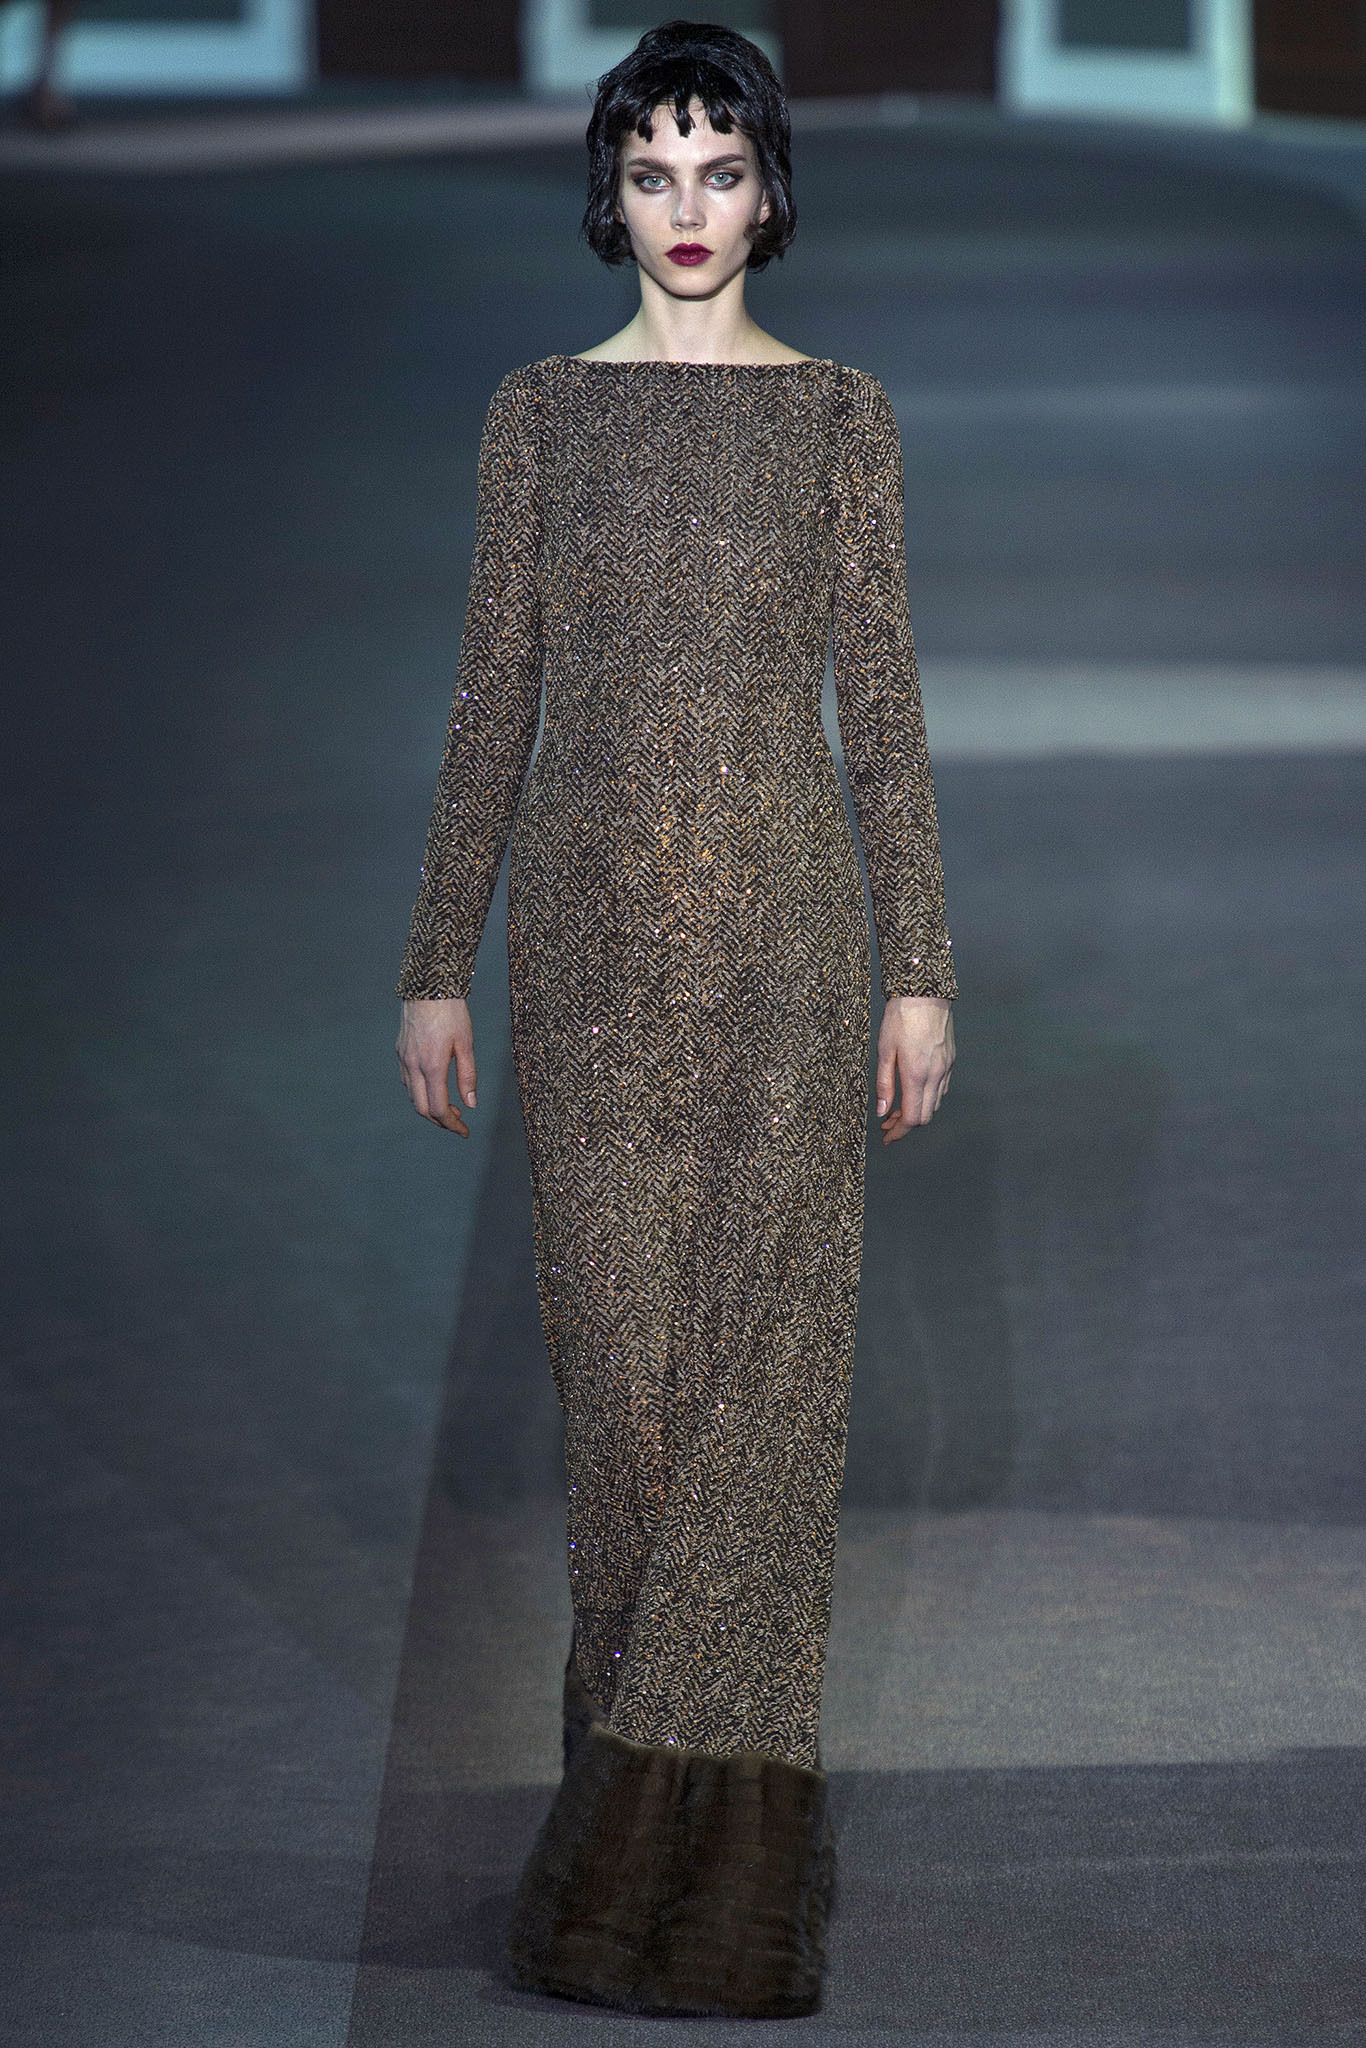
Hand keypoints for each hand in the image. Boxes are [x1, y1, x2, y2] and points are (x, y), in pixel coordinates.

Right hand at [397, 996, 476, 1135]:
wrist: (429, 985)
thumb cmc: (451, 1011)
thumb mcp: (466, 1044)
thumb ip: (468, 1077)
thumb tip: (471, 1104)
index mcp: (431, 1066)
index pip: (438, 1108)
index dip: (452, 1125)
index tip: (464, 1132)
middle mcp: (413, 1065)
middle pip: (421, 1108)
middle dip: (439, 1120)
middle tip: (457, 1122)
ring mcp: (404, 1058)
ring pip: (412, 1095)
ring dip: (429, 1106)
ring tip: (450, 1105)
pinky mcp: (400, 1050)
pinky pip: (407, 1080)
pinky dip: (420, 1091)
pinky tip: (434, 1086)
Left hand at [875, 994, 953, 1143]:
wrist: (925, 994)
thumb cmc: (901, 1018)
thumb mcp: (884, 1051)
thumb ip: (883, 1084)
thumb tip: (881, 1111)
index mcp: (916, 1075)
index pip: (911, 1118)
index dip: (898, 1132)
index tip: (886, 1137)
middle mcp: (935, 1075)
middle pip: (925, 1116)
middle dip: (905, 1125)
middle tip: (887, 1124)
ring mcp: (945, 1068)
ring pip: (934, 1104)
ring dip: (917, 1111)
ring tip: (896, 1108)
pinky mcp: (950, 1060)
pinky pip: (941, 1089)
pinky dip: (927, 1098)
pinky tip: (914, 1091)